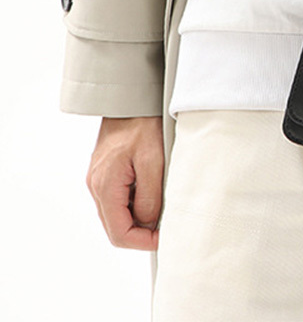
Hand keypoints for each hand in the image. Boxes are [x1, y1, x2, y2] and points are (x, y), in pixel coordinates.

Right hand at [86, 116, 163, 250]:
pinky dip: (134, 205)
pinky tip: (152, 196)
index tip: (165, 239)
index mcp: (105, 186)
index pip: (119, 233)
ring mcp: (98, 181)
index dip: (142, 242)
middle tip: (166, 230)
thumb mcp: (154, 161)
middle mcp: (96, 187)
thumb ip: (150, 196)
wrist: (130, 100)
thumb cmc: (143, 125)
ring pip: (116, 215)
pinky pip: (117, 200)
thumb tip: (149, 224)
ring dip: (138, 220)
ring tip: (163, 212)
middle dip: (141, 234)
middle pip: (115, 228)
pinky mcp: (105, 174)